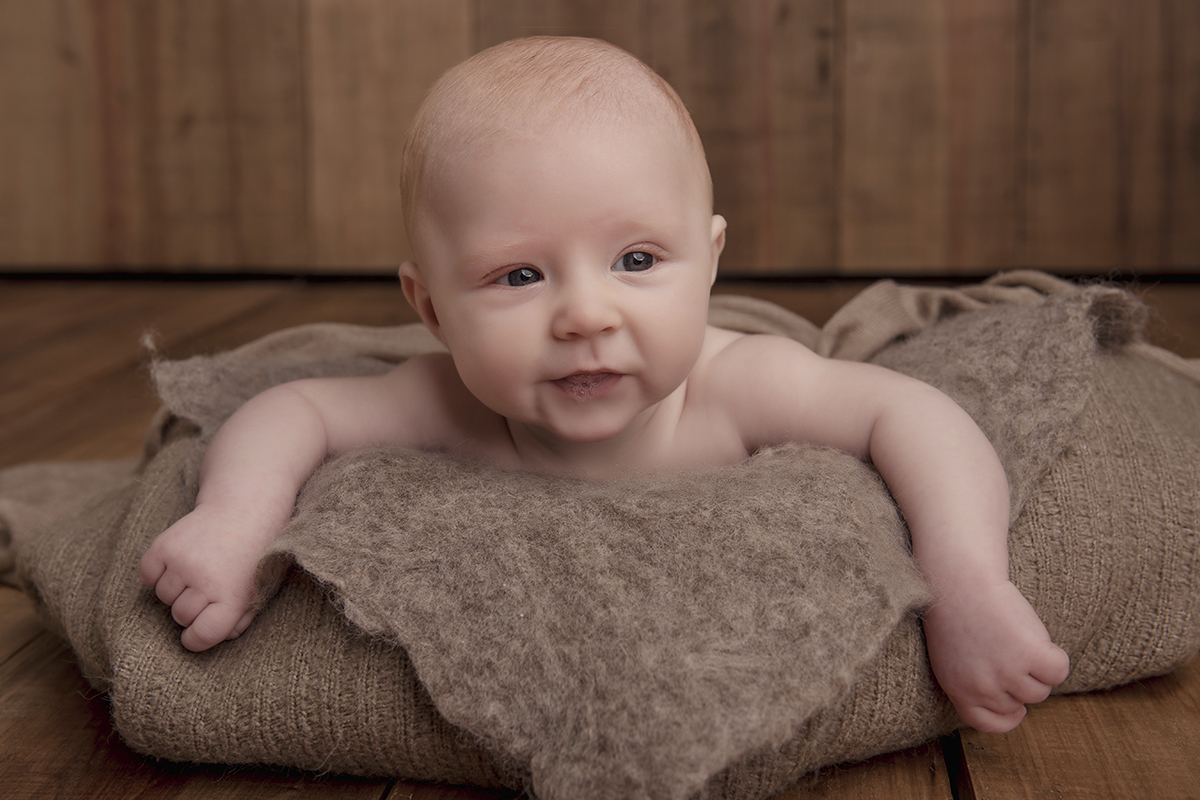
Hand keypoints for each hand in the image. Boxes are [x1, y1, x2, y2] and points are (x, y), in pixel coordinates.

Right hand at [138, 504, 268, 651]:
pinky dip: (157, 572)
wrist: (245, 508)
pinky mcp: (164, 545)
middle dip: (191, 608)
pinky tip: (179, 560)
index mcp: (231, 596)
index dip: (196, 639)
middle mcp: (205, 580)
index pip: (201, 636)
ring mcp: (182, 562)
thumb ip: (236, 622)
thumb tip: (205, 639)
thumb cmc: (253, 556)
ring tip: (197, 568)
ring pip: (163, 596)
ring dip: (176, 588)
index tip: (197, 632)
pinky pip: (147, 575)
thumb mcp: (257, 591)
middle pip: (180, 616)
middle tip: (207, 587)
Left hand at [923, 581, 1070, 732]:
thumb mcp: (952, 657)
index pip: (989, 723)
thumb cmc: (956, 612)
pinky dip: (1054, 655)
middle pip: (1022, 701)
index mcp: (959, 690)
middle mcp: (983, 687)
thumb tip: (1009, 704)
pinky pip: (1058, 670)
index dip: (1008, 717)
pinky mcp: (1031, 654)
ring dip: (1037, 666)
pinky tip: (1036, 637)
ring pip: (1041, 688)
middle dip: (1021, 679)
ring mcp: (1008, 673)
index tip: (1018, 709)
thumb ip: (973, 683)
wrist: (960, 580)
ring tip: (1016, 637)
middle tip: (1008, 648)